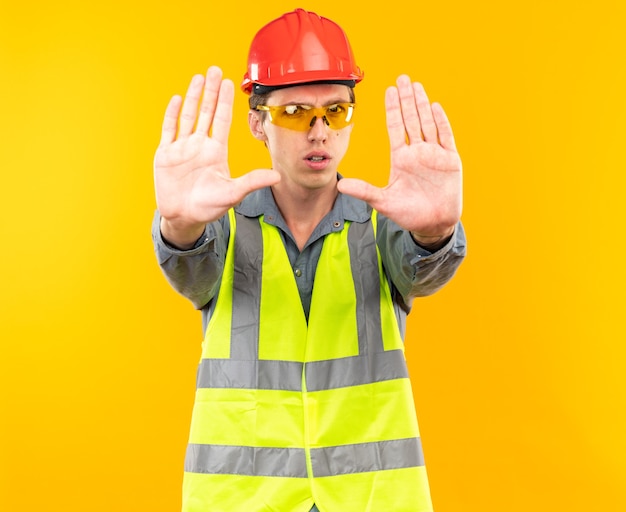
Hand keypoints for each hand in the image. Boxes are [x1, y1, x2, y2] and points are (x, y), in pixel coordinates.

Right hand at [154, 66, 279, 246]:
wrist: (184, 217)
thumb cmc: (208, 207)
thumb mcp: (233, 193)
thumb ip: (252, 181)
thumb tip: (278, 176)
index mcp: (216, 151)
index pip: (222, 120)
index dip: (225, 101)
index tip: (229, 83)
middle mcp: (200, 145)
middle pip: (206, 112)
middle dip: (211, 91)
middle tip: (215, 70)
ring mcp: (182, 148)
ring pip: (188, 116)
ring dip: (192, 97)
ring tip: (198, 78)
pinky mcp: (166, 154)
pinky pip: (168, 130)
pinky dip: (171, 114)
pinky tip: (176, 99)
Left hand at [337, 75, 461, 237]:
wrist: (433, 224)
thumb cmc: (408, 214)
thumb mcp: (383, 201)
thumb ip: (364, 190)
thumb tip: (340, 185)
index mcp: (401, 158)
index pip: (395, 127)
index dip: (392, 109)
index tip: (389, 90)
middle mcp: (417, 152)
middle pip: (411, 119)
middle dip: (406, 99)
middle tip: (402, 78)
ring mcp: (434, 154)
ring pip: (427, 123)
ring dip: (422, 105)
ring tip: (416, 86)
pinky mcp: (450, 160)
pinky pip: (446, 137)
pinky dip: (441, 122)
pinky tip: (435, 106)